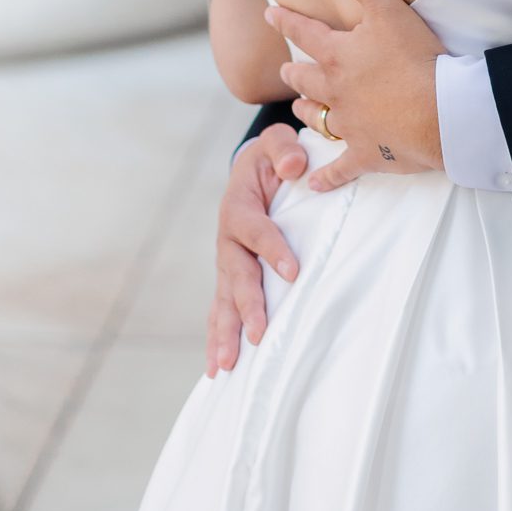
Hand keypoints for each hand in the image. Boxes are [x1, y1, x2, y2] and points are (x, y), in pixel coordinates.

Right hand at [205, 124, 306, 377]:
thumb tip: (294, 166)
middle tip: (258, 333)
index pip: (257, 230)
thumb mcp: (278, 142)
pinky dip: (217, 337)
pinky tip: (216, 368)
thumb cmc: (272, 157)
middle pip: (236, 275)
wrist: (252, 170)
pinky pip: (221, 309)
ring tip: (224, 365)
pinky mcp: (230, 277)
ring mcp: (226, 262)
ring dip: (224, 332)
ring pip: (223, 300)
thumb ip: (284, 149)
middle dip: (246, 305)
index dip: (273, 249)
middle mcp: (228, 239)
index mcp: (240, 206)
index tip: (293, 272)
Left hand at [266, 0, 446, 191]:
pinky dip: (326, 176)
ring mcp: (349, 125)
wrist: (441, 112)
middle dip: (293, 73)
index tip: (270, 14)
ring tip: (298, 107)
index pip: (304, 33)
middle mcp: (335, 91)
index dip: (286, 21)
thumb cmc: (415, 57)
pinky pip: (340, 169)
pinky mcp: (366, 154)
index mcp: (338, 55)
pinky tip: (314, 183)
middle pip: (304, 81)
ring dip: (306, 111)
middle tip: (285, 70)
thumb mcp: (386, 8)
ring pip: (317, 119)